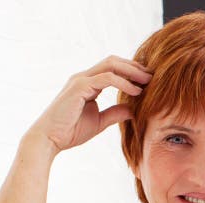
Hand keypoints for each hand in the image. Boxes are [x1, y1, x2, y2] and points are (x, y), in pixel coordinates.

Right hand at [28, 55, 151, 153]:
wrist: (50, 138)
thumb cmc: (71, 131)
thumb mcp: (99, 121)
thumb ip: (115, 113)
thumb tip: (133, 110)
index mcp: (88, 83)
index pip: (113, 69)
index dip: (131, 72)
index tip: (149, 82)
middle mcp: (84, 77)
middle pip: (113, 61)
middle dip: (135, 67)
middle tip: (153, 76)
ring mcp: (81, 80)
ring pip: (111, 65)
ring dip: (132, 71)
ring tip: (149, 81)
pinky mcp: (79, 87)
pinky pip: (106, 78)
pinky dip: (123, 83)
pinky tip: (136, 92)